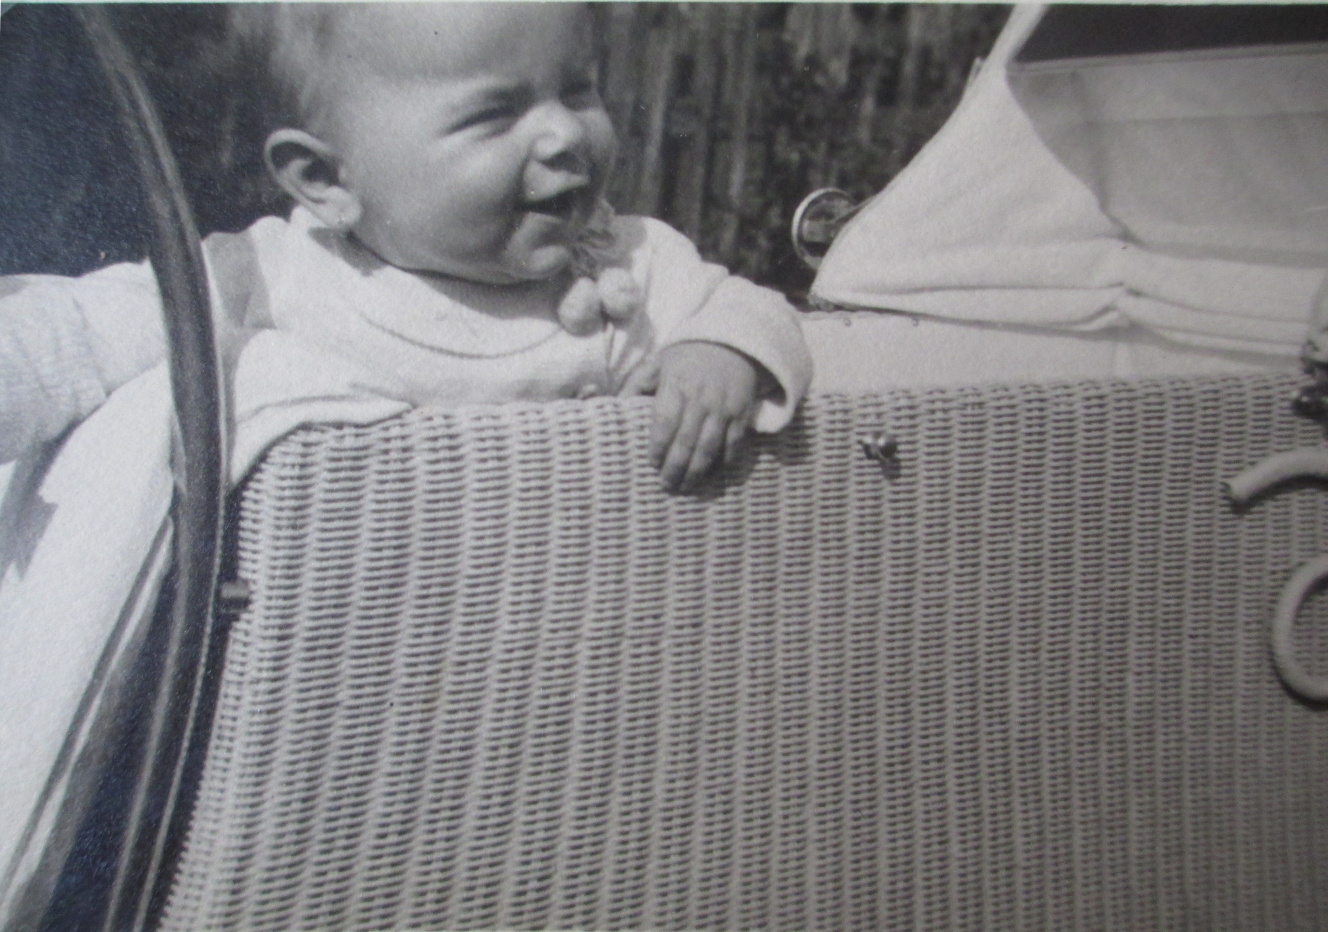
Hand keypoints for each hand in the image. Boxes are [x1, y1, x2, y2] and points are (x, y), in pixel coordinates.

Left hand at [619, 341, 760, 491]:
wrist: (732, 342)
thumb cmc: (688, 356)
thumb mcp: (659, 362)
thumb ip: (637, 384)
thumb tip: (615, 405)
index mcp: (676, 386)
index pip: (665, 423)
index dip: (658, 448)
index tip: (652, 464)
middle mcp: (700, 399)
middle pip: (686, 441)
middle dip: (675, 468)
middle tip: (666, 486)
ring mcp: (723, 408)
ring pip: (709, 446)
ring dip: (697, 471)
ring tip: (686, 488)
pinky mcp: (742, 413)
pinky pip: (733, 443)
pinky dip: (724, 461)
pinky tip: (714, 474)